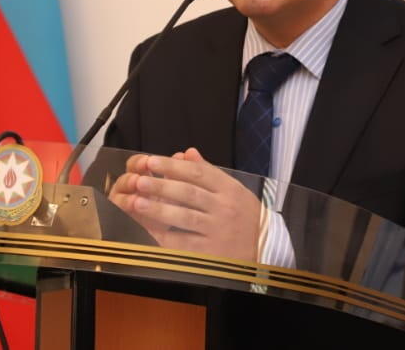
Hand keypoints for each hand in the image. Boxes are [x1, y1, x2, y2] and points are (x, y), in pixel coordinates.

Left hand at [108, 147, 262, 260]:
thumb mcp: (235, 189)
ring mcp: (218, 230)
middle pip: (188, 192)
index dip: (173, 166)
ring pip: (184, 217)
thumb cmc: (247, 216)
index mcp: (229, 189)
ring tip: (137, 202)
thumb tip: (187, 153)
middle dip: (161, 185)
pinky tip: (149, 230)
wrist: (267, 248)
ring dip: (158, 209)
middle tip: (139, 179)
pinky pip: (185, 243)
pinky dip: (166, 237)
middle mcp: (224, 207)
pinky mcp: (211, 252)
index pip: (198, 173)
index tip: (151, 162)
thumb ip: (210, 172)